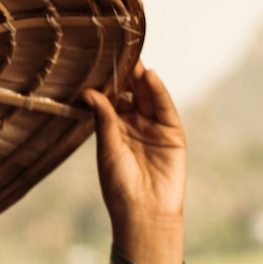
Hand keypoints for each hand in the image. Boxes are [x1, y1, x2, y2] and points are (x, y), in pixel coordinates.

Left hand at [83, 62, 185, 263]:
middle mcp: (134, 126)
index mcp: (114, 131)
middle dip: (125, 75)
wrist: (144, 212)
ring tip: (133, 59)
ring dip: (141, 79)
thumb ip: (104, 119)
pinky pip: (165, 108)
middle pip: (130, 94)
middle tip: (117, 51)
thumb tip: (89, 92)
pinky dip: (158, 92)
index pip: (111, 100)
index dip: (107, 83)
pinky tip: (149, 77)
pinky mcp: (173, 134)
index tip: (98, 61)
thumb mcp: (108, 149)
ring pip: (147, 97)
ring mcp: (154, 128)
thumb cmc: (119, 186)